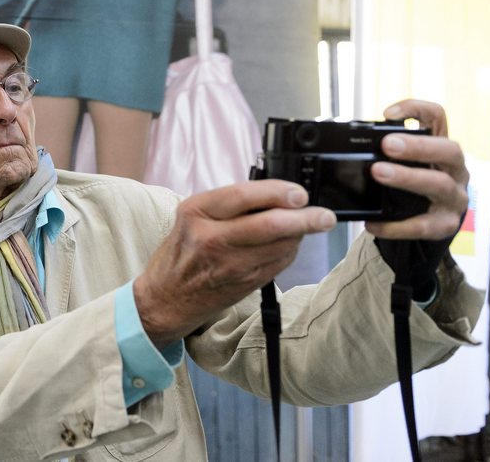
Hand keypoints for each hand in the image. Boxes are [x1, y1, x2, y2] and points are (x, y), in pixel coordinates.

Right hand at [133, 181, 335, 346]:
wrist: (166, 297)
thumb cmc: (181, 252)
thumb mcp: (192, 217)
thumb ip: (229, 204)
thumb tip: (274, 192)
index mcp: (196, 213)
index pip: (243, 195)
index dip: (277, 192)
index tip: (299, 193)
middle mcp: (211, 238)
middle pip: (268, 224)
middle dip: (304, 218)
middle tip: (323, 215)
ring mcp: (229, 265)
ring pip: (280, 246)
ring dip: (300, 235)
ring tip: (306, 225)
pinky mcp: (244, 284)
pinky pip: (279, 264)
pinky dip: (290, 251)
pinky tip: (289, 244)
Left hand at [366, 99, 468, 240]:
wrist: (429, 222)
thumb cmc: (413, 186)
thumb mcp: (406, 164)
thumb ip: (387, 153)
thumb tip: (351, 146)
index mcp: (440, 148)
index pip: (437, 118)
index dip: (417, 109)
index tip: (388, 114)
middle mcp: (455, 169)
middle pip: (448, 150)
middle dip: (417, 146)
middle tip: (387, 144)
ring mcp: (454, 197)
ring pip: (439, 183)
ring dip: (408, 177)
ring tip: (378, 172)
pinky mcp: (445, 224)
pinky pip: (423, 225)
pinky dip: (396, 225)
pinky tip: (374, 223)